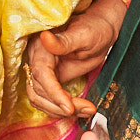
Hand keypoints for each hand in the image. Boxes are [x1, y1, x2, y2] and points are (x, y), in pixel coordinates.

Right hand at [25, 0, 126, 117]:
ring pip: (40, 99)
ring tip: (86, 111)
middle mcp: (38, 60)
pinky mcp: (51, 80)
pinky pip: (48, 100)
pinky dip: (61, 109)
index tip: (69, 107)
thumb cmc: (95, 28)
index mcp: (42, 47)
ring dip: (60, 111)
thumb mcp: (84, 35)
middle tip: (86, 110)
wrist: (101, 30)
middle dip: (59, 105)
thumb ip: (63, 41)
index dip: (53, 93)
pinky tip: (79, 110)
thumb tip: (44, 38)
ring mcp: (43, 71)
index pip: (41, 75)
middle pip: (37, 91)